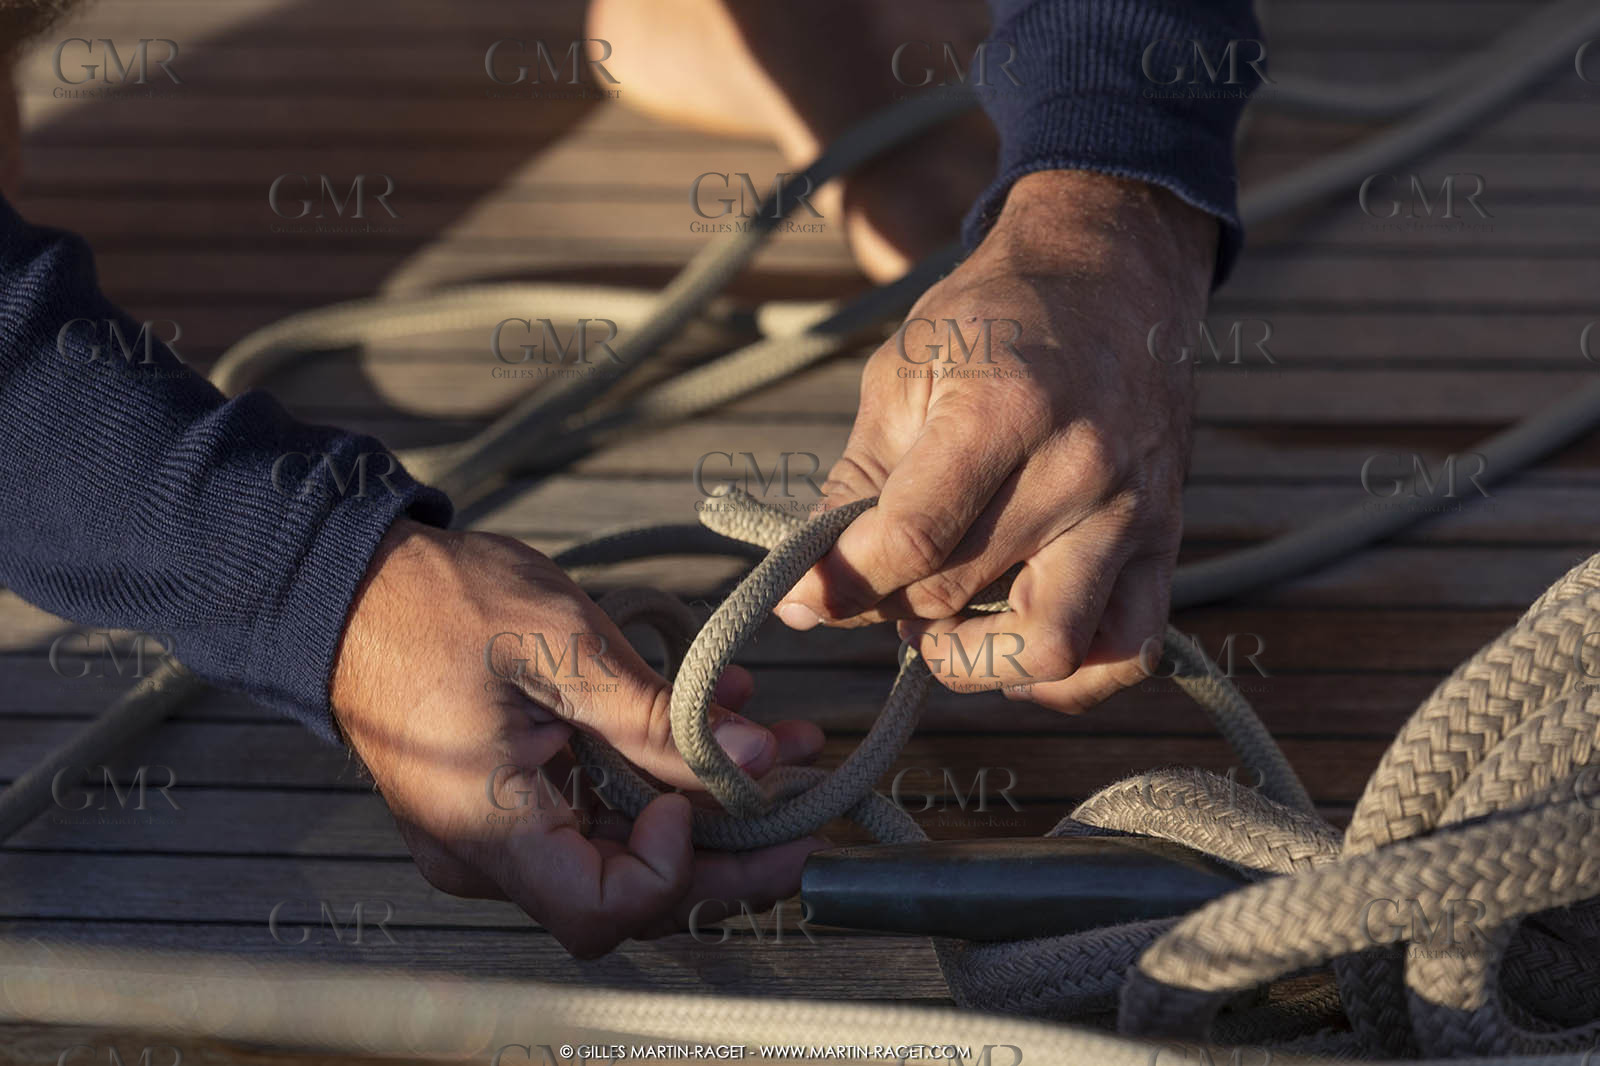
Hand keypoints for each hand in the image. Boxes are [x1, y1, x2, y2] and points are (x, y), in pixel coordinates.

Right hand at [331, 519, 824, 956]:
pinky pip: (593, 809)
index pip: (603, 910)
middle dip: (724, 854)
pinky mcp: (505, 798)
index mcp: (489, 828)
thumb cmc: (440, 604)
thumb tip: (755, 760)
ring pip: (619, 850)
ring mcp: (494, 830)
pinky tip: (714, 719)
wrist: (350, 582)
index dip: (674, 869)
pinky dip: (656, 775)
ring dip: (704, 805)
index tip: (705, 795)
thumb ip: (655, 715)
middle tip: (801, 815)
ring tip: (780, 746)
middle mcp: (489, 852)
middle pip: (625, 893)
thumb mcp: (562, 646)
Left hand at [774, 170, 1217, 712]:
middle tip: (871, 585)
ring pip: (1053, 649)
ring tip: (939, 626)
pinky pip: (1129, 650)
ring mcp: (1133, 512)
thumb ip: (855, 480)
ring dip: (974, 660)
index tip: (799, 595)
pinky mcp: (1167, 541)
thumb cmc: (994, 320)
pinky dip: (1067, 680)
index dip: (838, 583)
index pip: (910, 539)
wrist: (1112, 276)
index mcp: (1004, 410)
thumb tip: (809, 588)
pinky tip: (1011, 647)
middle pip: (959, 597)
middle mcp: (1080, 468)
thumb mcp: (903, 373)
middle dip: (888, 609)